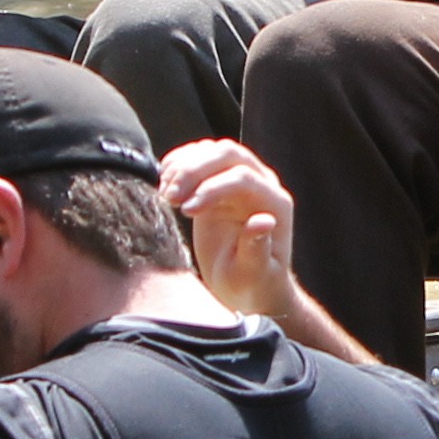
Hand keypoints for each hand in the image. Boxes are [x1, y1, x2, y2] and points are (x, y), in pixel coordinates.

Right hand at [159, 139, 304, 324]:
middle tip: (168, 196)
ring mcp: (240, 178)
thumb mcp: (252, 274)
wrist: (246, 286)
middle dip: (194, 170)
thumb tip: (262, 221)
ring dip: (183, 165)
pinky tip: (163, 181)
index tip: (186, 212)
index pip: (242, 178)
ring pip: (211, 151)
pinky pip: (199, 157)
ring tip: (164, 193)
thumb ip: (257, 248)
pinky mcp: (218, 181)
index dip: (212, 189)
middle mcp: (262, 183)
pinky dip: (179, 163)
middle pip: (227, 154)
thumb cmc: (252, 284)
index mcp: (275, 203)